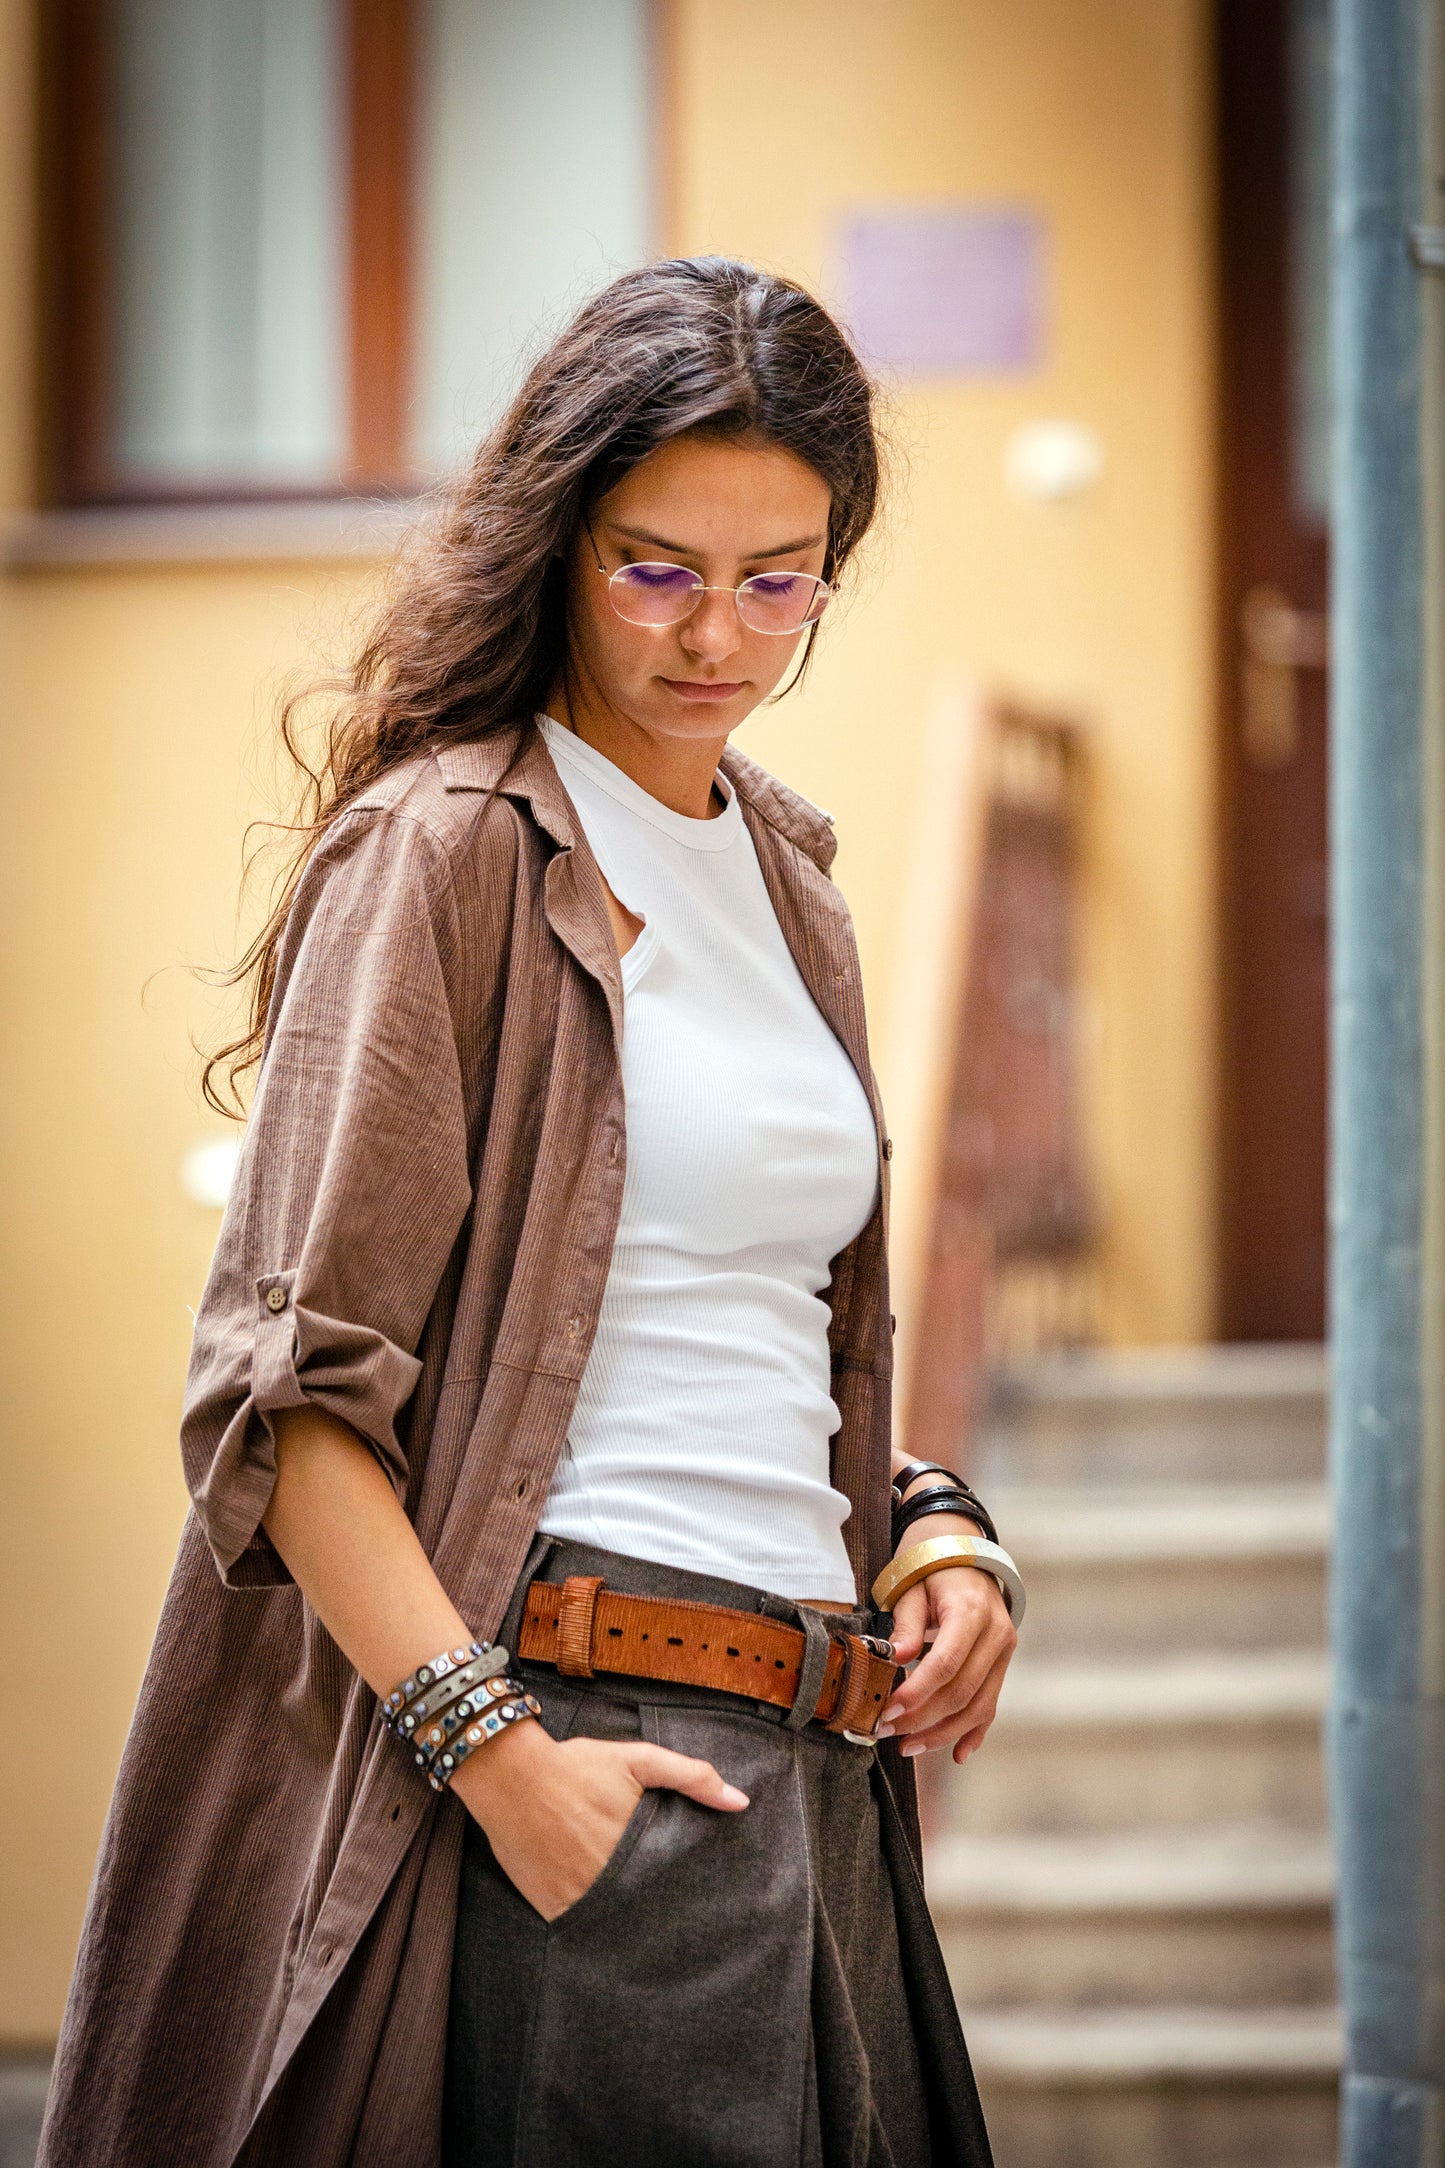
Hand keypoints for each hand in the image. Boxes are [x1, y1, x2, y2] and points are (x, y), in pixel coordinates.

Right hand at [450, 1715, 748, 1919]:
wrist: (509, 1774)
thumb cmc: (576, 1765)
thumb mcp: (638, 1759)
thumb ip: (691, 1776)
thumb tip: (741, 1802)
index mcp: (635, 1847)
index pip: (673, 1887)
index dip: (687, 1896)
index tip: (702, 1904)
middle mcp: (607, 1879)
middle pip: (646, 1910)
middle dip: (661, 1913)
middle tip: (678, 1923)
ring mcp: (576, 1897)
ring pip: (615, 1925)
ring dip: (629, 1925)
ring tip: (646, 1930)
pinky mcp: (549, 1907)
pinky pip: (580, 1929)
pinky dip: (594, 1928)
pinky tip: (606, 1925)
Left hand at [878, 1512, 1017, 1763]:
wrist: (963, 1548)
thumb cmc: (930, 1566)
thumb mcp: (911, 1586)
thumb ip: (906, 1625)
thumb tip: (895, 1659)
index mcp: (972, 1612)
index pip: (946, 1665)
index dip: (917, 1694)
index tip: (887, 1712)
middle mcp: (997, 1634)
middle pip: (962, 1692)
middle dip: (924, 1719)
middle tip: (887, 1732)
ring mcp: (1005, 1651)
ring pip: (979, 1706)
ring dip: (943, 1733)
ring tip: (908, 1747)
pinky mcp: (1002, 1664)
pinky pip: (991, 1704)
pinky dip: (974, 1732)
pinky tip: (957, 1754)